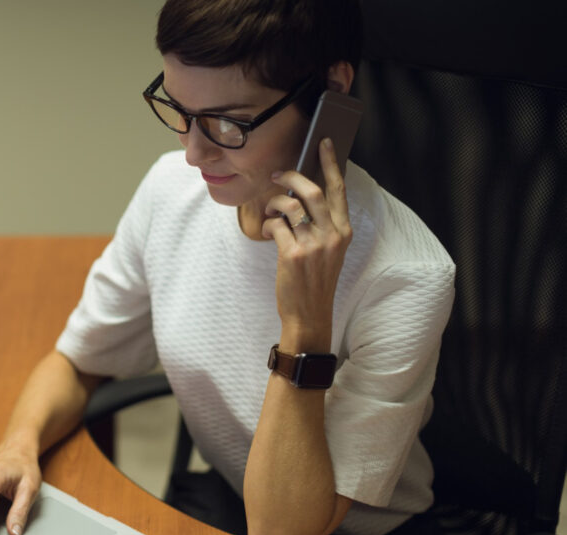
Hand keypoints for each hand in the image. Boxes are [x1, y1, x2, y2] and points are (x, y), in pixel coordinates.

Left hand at [261, 138, 352, 350]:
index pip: (338, 189)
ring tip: (269, 210)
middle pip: (312, 190)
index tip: (323, 143)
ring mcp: (313, 245)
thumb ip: (321, 223)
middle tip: (279, 175)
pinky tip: (267, 231)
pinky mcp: (293, 254)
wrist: (309, 314)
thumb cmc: (315, 280)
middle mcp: (332, 234)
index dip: (330, 163)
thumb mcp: (328, 250)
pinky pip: (275, 225)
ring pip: (290, 205)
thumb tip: (300, 194)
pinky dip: (267, 224)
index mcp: (344, 230)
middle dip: (292, 176)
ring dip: (274, 202)